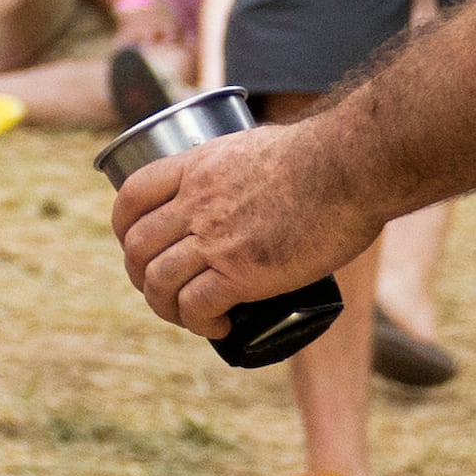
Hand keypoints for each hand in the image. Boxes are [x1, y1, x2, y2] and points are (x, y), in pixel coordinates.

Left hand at [113, 119, 381, 341]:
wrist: (350, 168)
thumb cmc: (324, 154)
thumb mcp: (257, 146)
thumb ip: (240, 166)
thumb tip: (251, 180)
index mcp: (194, 168)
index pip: (131, 198)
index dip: (125, 229)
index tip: (138, 247)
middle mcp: (195, 203)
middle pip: (139, 247)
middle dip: (141, 276)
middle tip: (165, 291)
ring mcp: (215, 238)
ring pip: (159, 281)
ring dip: (165, 307)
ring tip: (190, 318)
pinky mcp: (243, 272)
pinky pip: (197, 305)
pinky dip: (199, 323)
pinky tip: (219, 328)